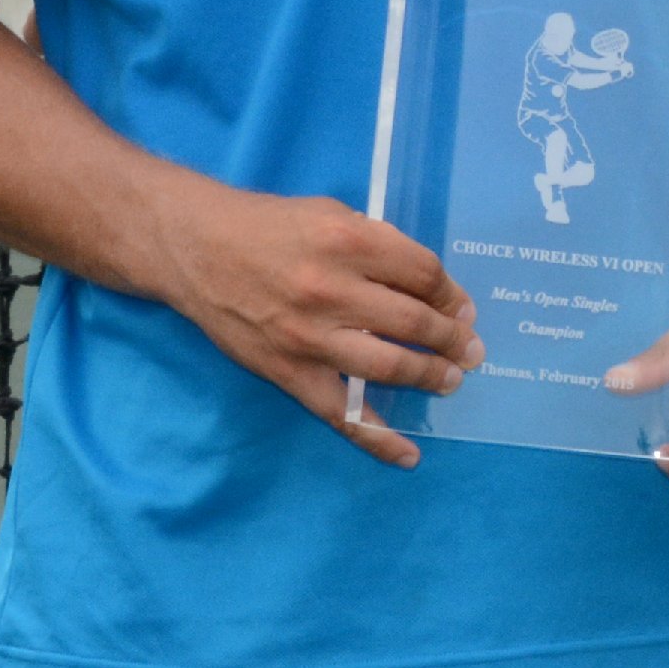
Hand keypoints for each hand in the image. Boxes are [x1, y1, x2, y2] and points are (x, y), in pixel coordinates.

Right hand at [144, 179, 483, 467]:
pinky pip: (340, 412)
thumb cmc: (270, 226)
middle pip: (416, 322)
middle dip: (454, 339)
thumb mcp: (333, 213)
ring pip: (389, 366)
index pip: (424, 275)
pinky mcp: (288, 371)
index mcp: (350, 242)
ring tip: (452, 379)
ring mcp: (310, 336)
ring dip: (431, 377)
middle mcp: (333, 290)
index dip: (452, 295)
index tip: (463, 309)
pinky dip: (377, 437)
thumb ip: (380, 246)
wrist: (196, 249)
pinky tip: (408, 454)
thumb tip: (430, 287)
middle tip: (472, 350)